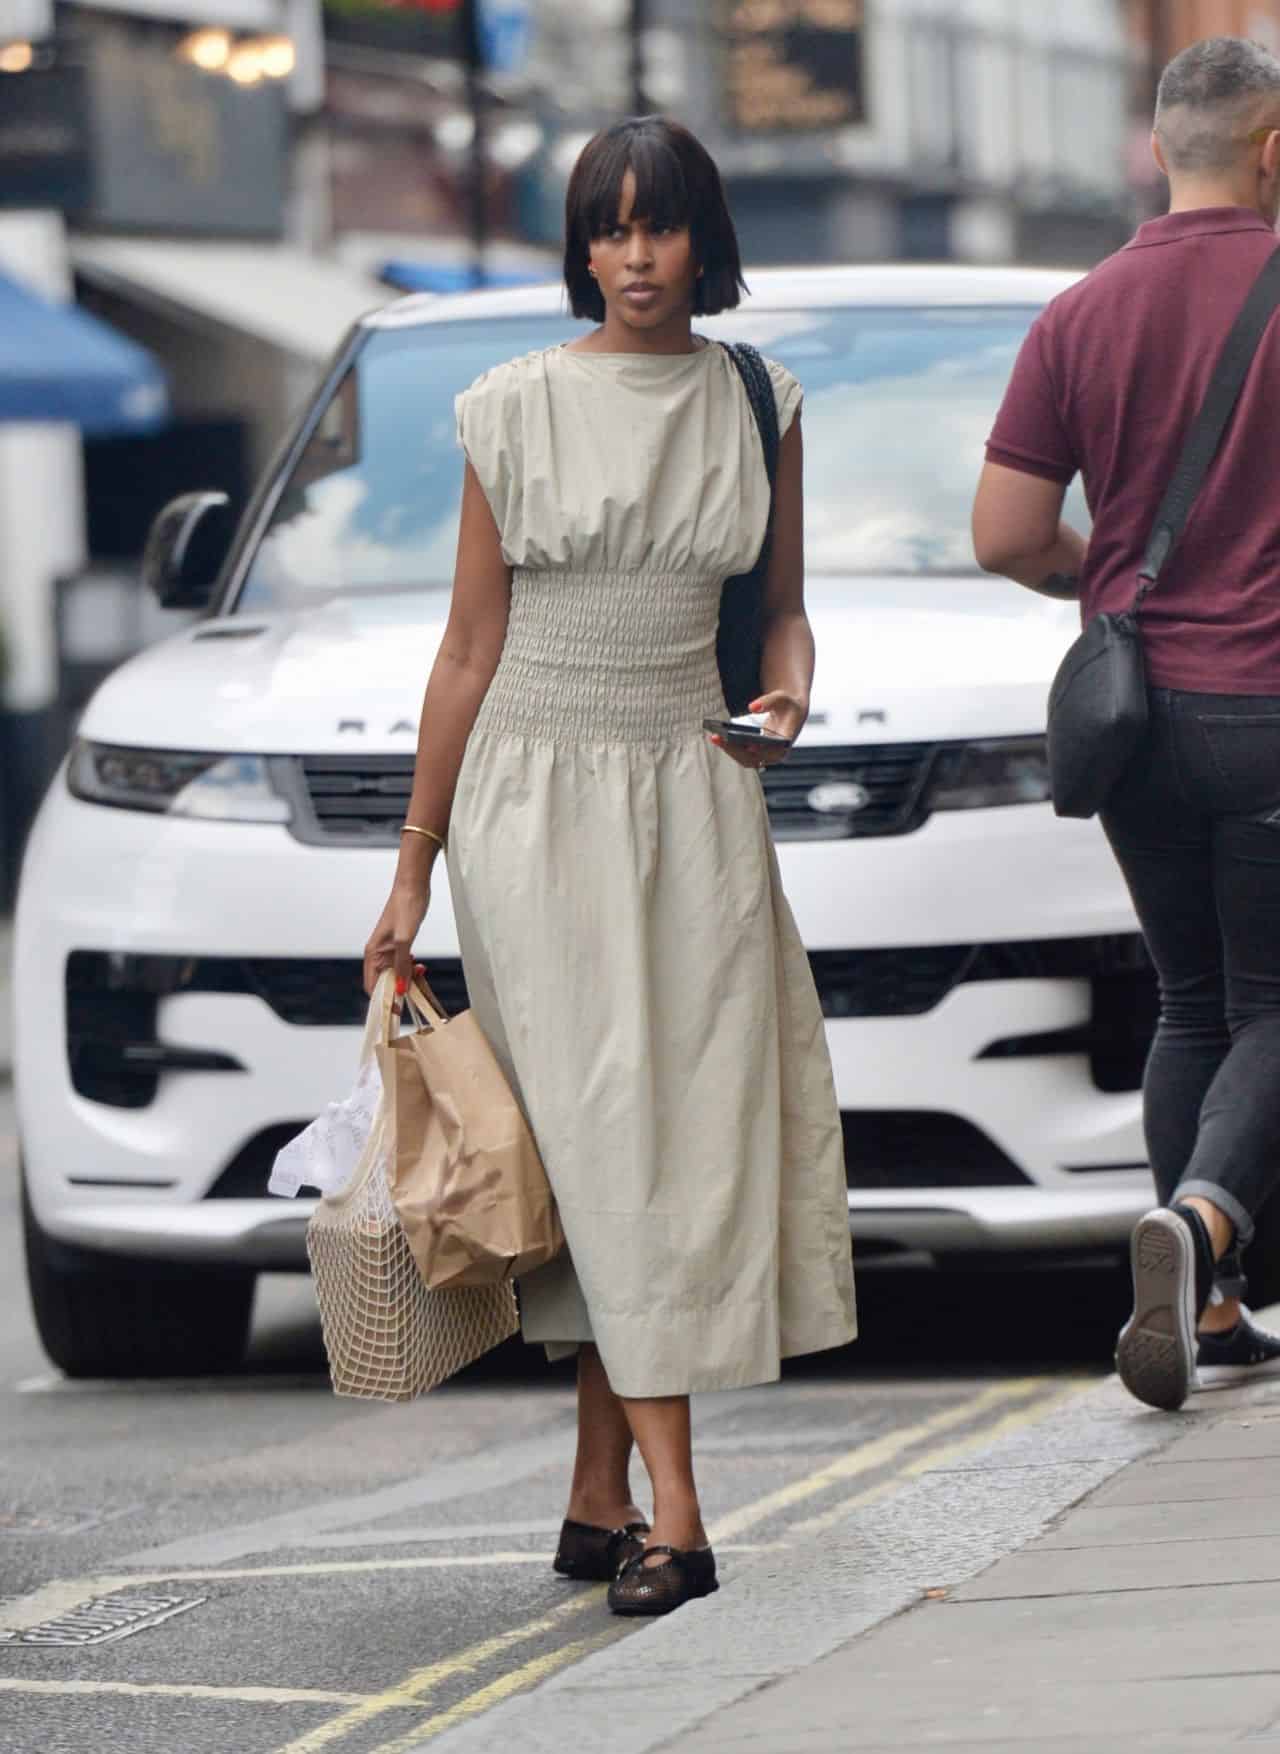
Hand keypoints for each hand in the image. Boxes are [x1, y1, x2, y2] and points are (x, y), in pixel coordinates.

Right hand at [363, 878, 430, 997]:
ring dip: (408, 979)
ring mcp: (390, 949)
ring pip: (396, 974)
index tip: (399, 1009)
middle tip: (417, 992)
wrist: (414, 887)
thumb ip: (402, 965)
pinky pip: (404, 964)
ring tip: (421, 975)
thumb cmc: (405, 908)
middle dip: (399, 989)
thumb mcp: (404, 940)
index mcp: (373, 953)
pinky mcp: (401, 944)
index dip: (384, 1000)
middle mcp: (378, 953)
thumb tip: (401, 989)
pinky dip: (412, 969)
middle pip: (385, 982)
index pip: (372, 986)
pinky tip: (421, 967)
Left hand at [707, 691, 806, 769]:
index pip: (774, 751)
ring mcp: (766, 756)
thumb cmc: (787, 705)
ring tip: (715, 737)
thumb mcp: (782, 698)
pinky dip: (730, 748)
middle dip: (736, 749)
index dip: (762, 751)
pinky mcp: (757, 755)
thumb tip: (752, 707)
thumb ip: (768, 701)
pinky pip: (741, 755)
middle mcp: (777, 754)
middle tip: (719, 738)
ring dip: (730, 750)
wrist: (790, 713)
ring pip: (746, 760)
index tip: (749, 745)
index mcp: (786, 742)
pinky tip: (718, 738)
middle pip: (755, 758)